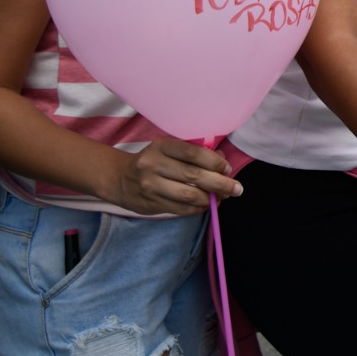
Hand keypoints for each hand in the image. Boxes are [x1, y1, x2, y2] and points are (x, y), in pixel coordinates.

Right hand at [108, 139, 240, 216]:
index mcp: (161, 146)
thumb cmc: (153, 161)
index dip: (214, 161)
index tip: (227, 168)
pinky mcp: (150, 203)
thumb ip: (194, 153)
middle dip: (220, 183)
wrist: (120, 178)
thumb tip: (223, 161)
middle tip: (237, 189)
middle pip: (194, 175)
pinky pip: (180, 209)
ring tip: (222, 198)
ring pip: (188, 195)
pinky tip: (205, 205)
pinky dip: (197, 208)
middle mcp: (154, 165)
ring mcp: (150, 186)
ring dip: (210, 198)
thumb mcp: (169, 150)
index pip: (192, 153)